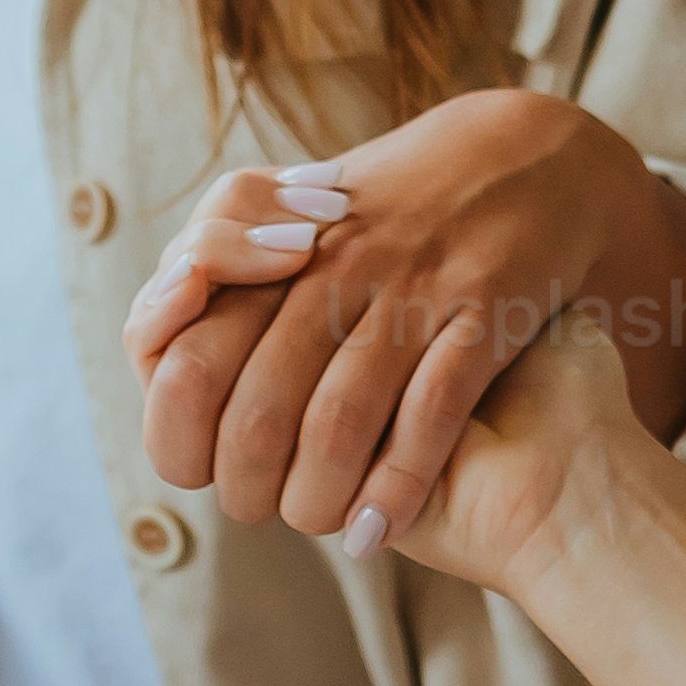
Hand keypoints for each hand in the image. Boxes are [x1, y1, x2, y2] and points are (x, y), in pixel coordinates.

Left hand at [123, 88, 685, 556]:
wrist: (523, 157)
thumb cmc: (383, 208)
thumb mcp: (282, 213)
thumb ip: (213, 274)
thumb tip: (161, 365)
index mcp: (269, 249)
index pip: (185, 362)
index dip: (179, 436)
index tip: (201, 468)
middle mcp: (332, 267)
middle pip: (256, 407)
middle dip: (246, 484)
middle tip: (260, 509)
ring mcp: (410, 287)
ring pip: (338, 420)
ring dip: (317, 496)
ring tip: (317, 525)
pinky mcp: (484, 306)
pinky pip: (432, 411)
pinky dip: (397, 484)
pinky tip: (377, 529)